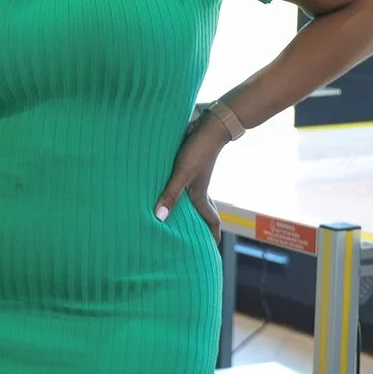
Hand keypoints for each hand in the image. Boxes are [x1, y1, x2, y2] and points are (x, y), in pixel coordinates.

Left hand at [155, 115, 232, 231]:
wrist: (210, 126)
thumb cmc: (197, 151)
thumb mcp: (182, 174)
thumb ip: (171, 194)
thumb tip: (160, 217)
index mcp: (200, 195)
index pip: (211, 219)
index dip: (212, 234)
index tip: (213, 247)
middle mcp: (199, 189)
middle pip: (203, 212)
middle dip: (201, 226)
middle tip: (195, 239)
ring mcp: (194, 177)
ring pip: (192, 198)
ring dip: (187, 209)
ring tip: (176, 218)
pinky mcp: (188, 166)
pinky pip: (182, 185)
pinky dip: (177, 192)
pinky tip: (166, 190)